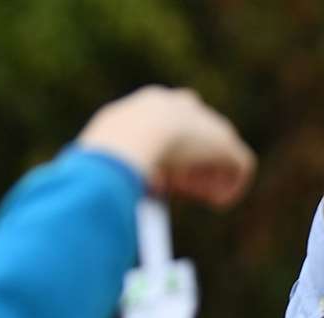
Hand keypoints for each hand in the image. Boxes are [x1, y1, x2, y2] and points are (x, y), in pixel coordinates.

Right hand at [78, 87, 255, 208]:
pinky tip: (218, 204)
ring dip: (210, 177)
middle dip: (192, 163)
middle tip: (183, 189)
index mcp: (149, 106)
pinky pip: (240, 166)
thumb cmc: (103, 156)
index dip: (164, 157)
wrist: (128, 142)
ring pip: (220, 150)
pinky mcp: (226, 144)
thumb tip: (83, 189)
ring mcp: (206, 124)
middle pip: (197, 133)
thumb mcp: (97, 160)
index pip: (166, 127)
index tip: (157, 181)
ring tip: (203, 198)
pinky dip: (231, 187)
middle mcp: (181, 107)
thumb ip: (100, 171)